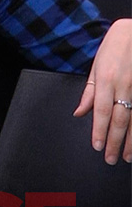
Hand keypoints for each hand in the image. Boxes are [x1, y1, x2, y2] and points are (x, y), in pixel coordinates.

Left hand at [74, 19, 131, 163]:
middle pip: (120, 120)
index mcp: (106, 80)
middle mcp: (124, 85)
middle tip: (112, 158)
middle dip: (115, 142)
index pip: (101, 112)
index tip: (97, 146)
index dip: (100, 131)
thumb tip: (79, 113)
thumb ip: (89, 92)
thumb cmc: (115, 47)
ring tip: (128, 156)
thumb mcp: (96, 66)